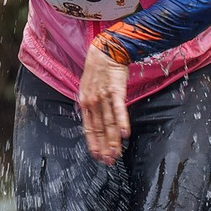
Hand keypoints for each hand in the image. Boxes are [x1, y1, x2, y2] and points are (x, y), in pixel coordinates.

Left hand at [77, 47, 130, 164]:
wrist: (106, 50)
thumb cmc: (99, 68)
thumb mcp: (89, 87)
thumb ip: (92, 103)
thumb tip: (96, 117)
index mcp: (85, 102)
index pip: (89, 128)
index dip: (94, 143)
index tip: (98, 156)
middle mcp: (92, 102)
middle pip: (100, 129)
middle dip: (104, 147)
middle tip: (108, 161)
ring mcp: (104, 97)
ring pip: (109, 123)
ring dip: (113, 141)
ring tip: (116, 154)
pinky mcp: (116, 91)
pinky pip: (119, 110)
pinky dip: (122, 123)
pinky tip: (125, 135)